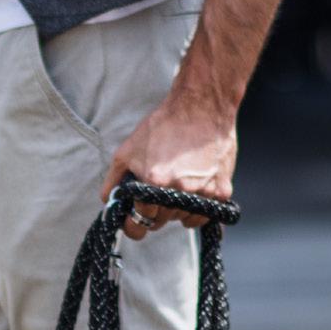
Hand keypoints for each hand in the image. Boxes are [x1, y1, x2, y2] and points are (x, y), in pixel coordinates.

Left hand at [99, 89, 237, 240]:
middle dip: (153, 213)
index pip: (139, 221)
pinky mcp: (221, 191)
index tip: (132, 221)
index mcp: (154, 183)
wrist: (202, 106)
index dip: (132, 223)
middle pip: (160, 222)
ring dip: (175, 210)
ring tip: (175, 185)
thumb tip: (108, 201)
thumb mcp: (127, 151)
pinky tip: (190, 194)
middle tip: (155, 195)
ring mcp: (202, 192)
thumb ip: (113, 181)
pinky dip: (195, 212)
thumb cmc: (164, 125)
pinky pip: (202, 217)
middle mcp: (178, 191)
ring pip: (181, 220)